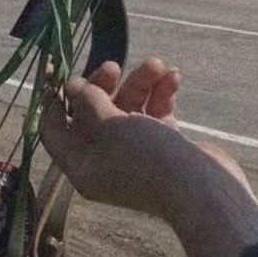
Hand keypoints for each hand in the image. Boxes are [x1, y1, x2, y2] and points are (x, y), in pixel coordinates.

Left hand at [40, 58, 243, 217]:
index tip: (56, 71)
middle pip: (93, 113)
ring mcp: (136, 154)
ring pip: (128, 108)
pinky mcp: (164, 148)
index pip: (54, 130)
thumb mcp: (109, 125)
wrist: (205, 191)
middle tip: (113, 67)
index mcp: (83, 165)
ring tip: (157, 65)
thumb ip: (89, 102)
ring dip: (140, 83)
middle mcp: (105, 161)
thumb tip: (72, 86)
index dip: (52, 100)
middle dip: (103, 85)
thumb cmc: (148, 160)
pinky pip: (154, 114)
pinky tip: (173, 77)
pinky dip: (161, 95)